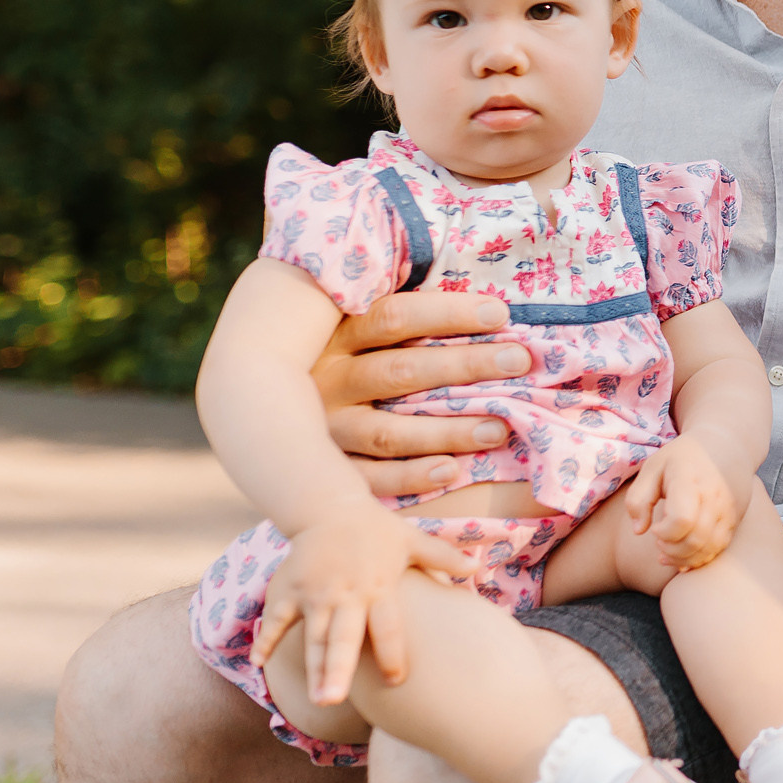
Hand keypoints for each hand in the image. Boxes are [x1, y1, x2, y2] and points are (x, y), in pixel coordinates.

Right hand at [252, 502, 474, 707]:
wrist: (330, 507)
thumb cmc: (377, 530)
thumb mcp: (412, 540)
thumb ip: (443, 556)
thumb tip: (479, 566)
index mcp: (378, 586)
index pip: (387, 625)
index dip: (391, 652)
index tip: (396, 681)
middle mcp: (346, 593)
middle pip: (343, 637)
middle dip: (338, 669)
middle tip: (335, 701)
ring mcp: (314, 593)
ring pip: (313, 637)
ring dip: (313, 668)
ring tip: (318, 700)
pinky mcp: (289, 589)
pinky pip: (276, 619)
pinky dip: (266, 639)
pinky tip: (259, 664)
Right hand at [313, 291, 531, 496]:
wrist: (264, 411)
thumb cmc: (341, 357)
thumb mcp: (352, 325)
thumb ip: (402, 316)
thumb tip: (482, 303)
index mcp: (335, 334)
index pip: (393, 317)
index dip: (447, 313)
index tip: (500, 314)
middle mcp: (325, 380)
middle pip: (400, 371)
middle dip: (464, 365)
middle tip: (518, 361)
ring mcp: (322, 428)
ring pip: (387, 431)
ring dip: (447, 430)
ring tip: (498, 428)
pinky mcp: (325, 467)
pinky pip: (368, 479)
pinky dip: (410, 477)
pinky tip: (452, 471)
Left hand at [626, 438, 745, 571]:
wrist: (727, 445)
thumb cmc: (683, 458)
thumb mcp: (653, 467)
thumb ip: (638, 499)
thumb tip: (639, 530)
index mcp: (690, 480)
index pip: (681, 520)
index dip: (664, 533)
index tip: (655, 528)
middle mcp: (715, 496)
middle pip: (695, 540)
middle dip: (671, 550)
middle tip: (659, 541)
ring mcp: (729, 509)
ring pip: (709, 549)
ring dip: (685, 558)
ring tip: (668, 550)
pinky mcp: (735, 519)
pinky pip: (720, 548)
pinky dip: (701, 558)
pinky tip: (684, 554)